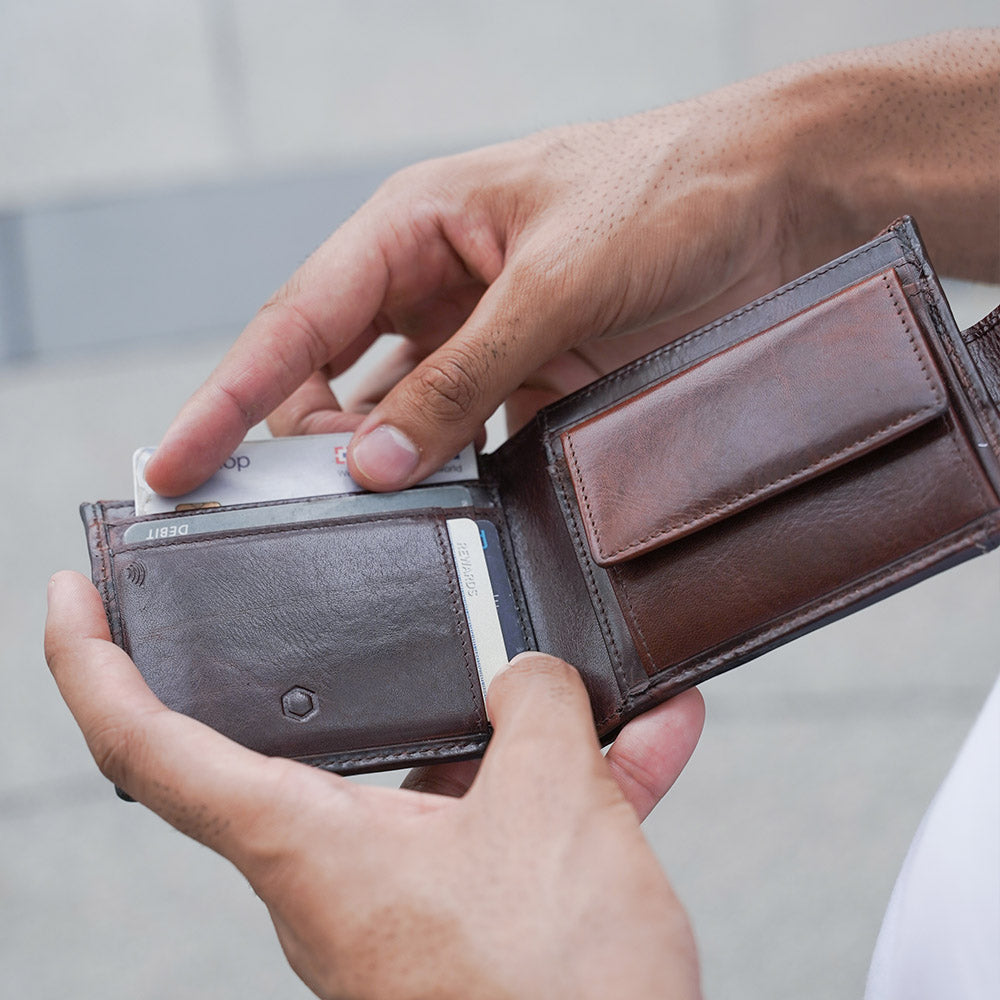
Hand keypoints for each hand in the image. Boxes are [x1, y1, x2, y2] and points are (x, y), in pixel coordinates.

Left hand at [46, 571, 704, 999]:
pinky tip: (650, 739)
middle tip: (395, 597)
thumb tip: (532, 674)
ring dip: (522, 724)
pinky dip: (575, 778)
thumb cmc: (556, 993)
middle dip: (372, 665)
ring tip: (583, 670)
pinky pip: (518, 820)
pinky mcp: (480, 915)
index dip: (92, 664)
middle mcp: (344, 869)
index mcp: (310, 845)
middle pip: (327, 739)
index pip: (151, 746)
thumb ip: (537, 709)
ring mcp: (417, 893)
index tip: (69, 597)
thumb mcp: (551, 808)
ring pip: (453, 775)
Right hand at [144, 91, 801, 495]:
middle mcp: (437, 287)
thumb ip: (463, 375)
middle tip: (324, 513)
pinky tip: (459, 516)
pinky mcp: (535, 380)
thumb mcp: (556, 281)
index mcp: (415, 229)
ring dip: (392, 474)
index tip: (172, 466)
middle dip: (317, 449)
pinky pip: (472, 442)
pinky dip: (459, 482)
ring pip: (401, 423)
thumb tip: (374, 462)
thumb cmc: (666, 193)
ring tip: (389, 527)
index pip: (295, 323)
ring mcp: (485, 340)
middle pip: (335, 384)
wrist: (776, 201)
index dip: (225, 397)